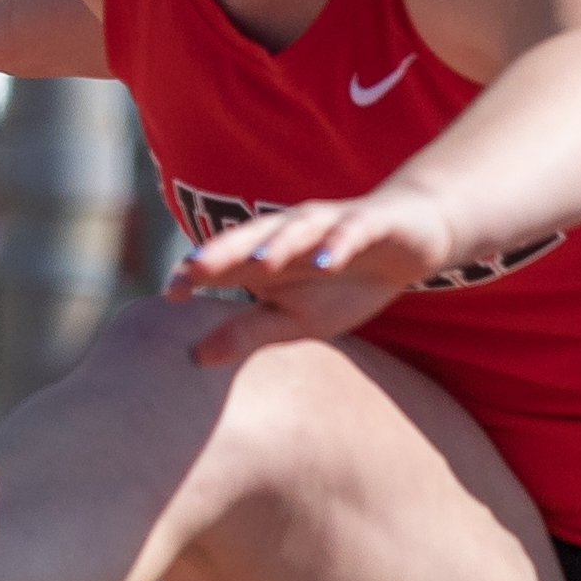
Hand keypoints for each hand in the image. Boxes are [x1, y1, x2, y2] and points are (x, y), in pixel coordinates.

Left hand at [164, 188, 459, 364]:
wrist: (410, 241)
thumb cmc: (344, 282)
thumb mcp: (296, 319)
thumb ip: (249, 333)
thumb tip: (194, 357)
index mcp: (267, 256)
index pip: (224, 262)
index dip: (197, 273)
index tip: (169, 293)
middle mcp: (290, 234)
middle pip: (250, 239)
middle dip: (221, 251)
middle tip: (192, 269)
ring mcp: (328, 225)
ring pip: (297, 231)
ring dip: (277, 245)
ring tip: (258, 264)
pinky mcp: (369, 223)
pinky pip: (351, 232)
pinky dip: (337, 245)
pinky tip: (326, 262)